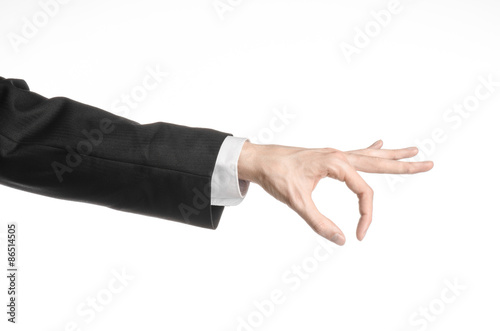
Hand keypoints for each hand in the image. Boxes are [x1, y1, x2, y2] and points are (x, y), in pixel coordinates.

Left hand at [237, 139, 432, 244]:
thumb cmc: (275, 175)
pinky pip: (355, 153)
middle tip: (428, 163)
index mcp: (335, 164)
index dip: (367, 215)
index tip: (360, 235)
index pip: (364, 191)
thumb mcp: (296, 202)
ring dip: (392, 154)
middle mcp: (339, 155)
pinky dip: (370, 150)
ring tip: (413, 150)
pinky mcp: (328, 157)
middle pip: (379, 162)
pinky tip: (379, 143)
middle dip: (404, 164)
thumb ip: (319, 222)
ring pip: (370, 155)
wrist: (258, 158)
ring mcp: (334, 154)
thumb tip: (340, 240)